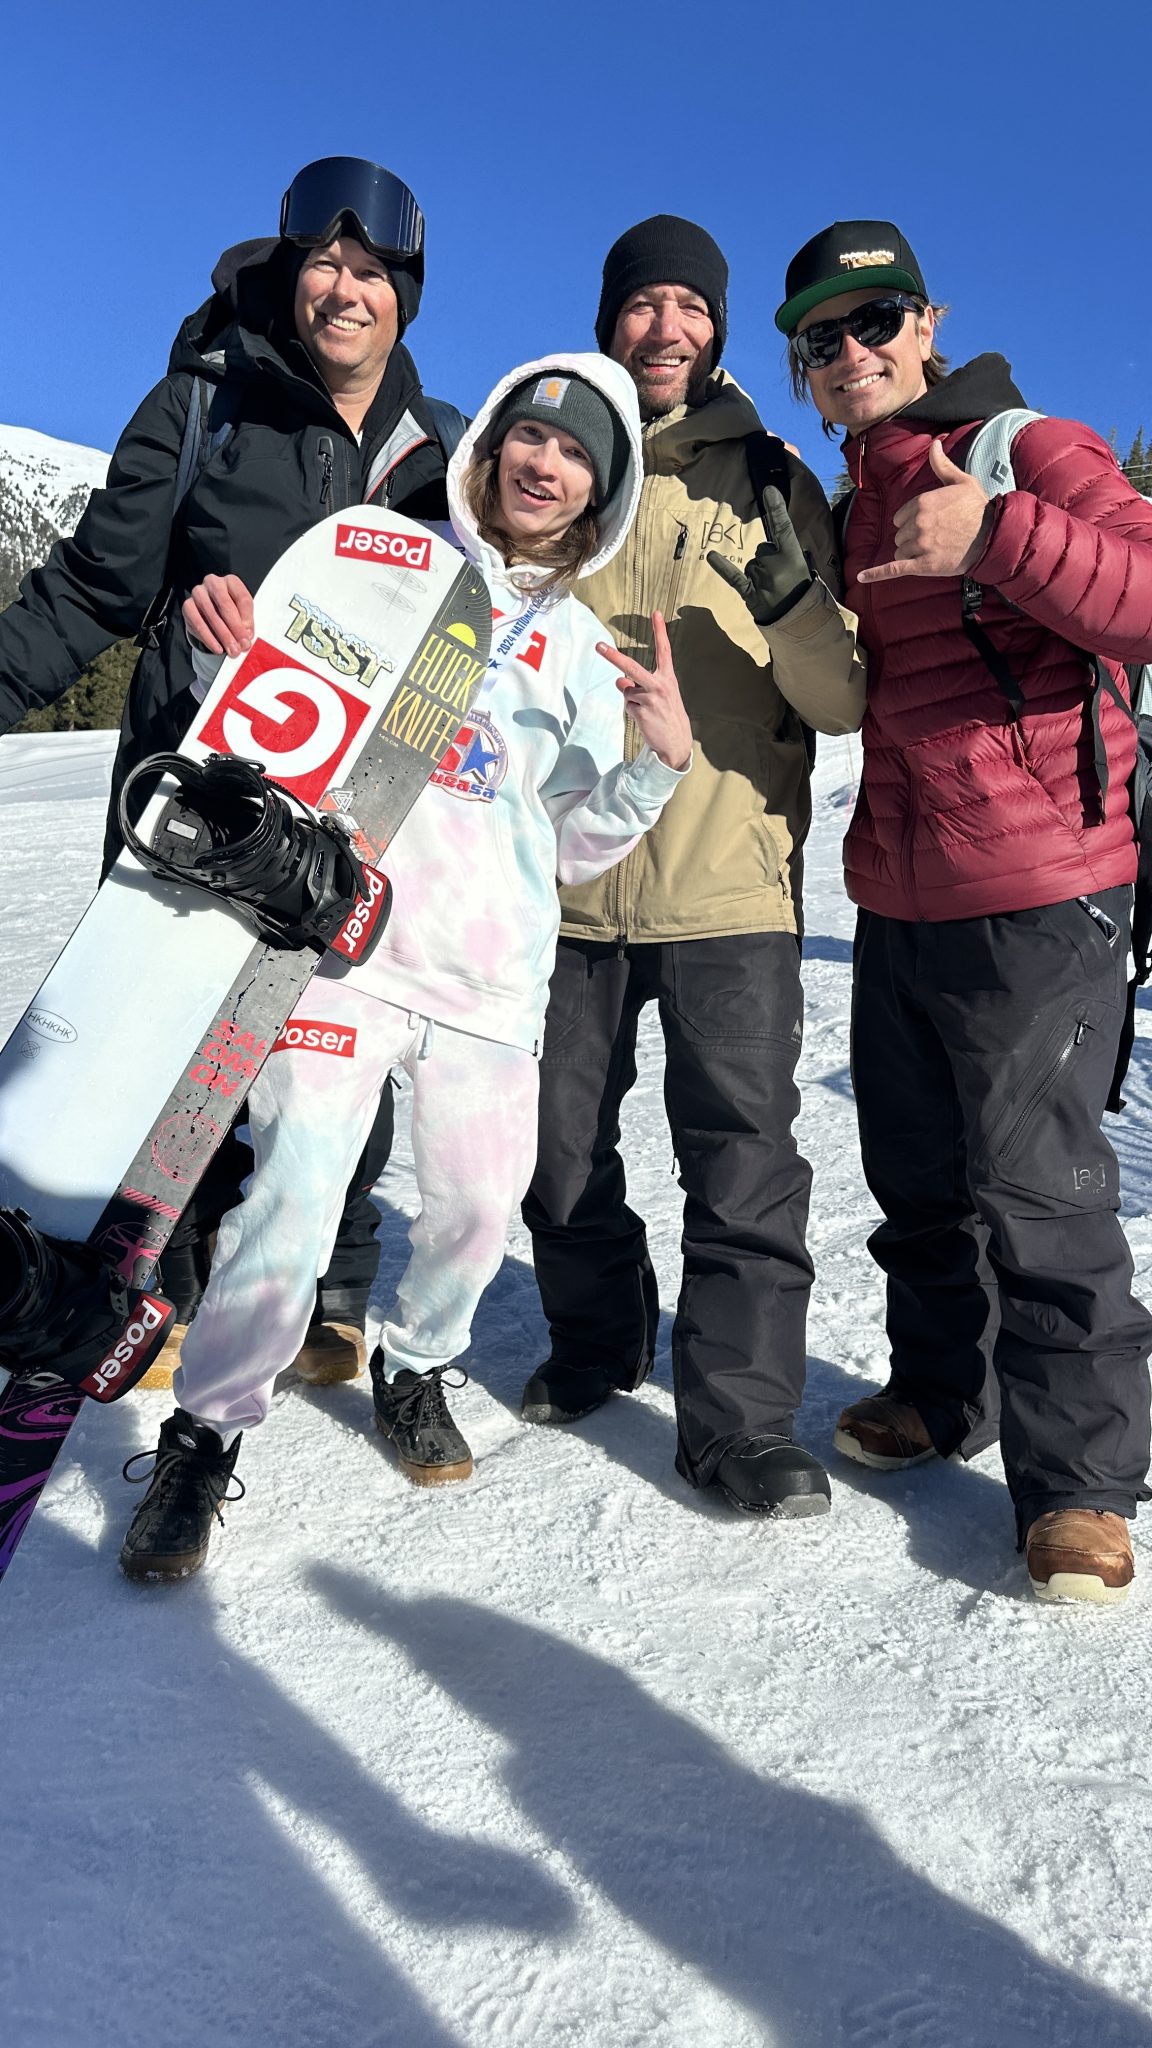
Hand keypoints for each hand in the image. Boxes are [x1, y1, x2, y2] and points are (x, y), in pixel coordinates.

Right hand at [182, 574, 254, 657]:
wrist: (209, 614)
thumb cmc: (229, 612)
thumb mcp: (241, 614)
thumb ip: (245, 623)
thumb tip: (246, 637)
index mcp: (231, 581)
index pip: (242, 598)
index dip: (247, 619)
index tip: (249, 635)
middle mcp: (213, 583)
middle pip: (225, 605)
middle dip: (235, 628)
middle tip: (241, 645)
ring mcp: (198, 592)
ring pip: (212, 615)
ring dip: (223, 636)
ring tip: (231, 650)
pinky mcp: (187, 605)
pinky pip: (198, 623)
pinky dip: (208, 638)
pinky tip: (217, 648)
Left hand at [597, 612, 692, 770]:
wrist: (676, 744)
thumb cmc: (668, 717)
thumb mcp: (660, 697)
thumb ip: (641, 684)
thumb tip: (620, 680)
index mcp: (668, 678)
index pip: (664, 651)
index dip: (660, 631)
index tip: (655, 614)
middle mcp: (660, 685)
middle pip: (632, 667)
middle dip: (613, 656)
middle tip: (598, 646)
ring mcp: (650, 698)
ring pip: (627, 691)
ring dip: (632, 701)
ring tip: (648, 711)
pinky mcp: (641, 712)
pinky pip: (627, 706)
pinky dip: (633, 712)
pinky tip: (646, 719)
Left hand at [708, 484, 811, 623]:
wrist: (800, 624)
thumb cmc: (803, 594)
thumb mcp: (804, 569)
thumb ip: (789, 554)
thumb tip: (774, 545)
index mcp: (792, 557)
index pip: (783, 528)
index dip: (776, 508)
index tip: (769, 490)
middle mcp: (774, 565)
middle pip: (762, 548)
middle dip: (769, 559)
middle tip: (781, 578)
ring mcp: (761, 579)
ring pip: (751, 564)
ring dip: (759, 572)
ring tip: (772, 589)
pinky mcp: (749, 593)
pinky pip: (733, 576)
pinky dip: (722, 567)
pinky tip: (712, 556)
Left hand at [856, 438, 994, 583]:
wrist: (993, 536)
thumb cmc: (977, 508)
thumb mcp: (961, 481)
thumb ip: (941, 465)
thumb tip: (934, 444)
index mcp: (922, 502)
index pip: (900, 517)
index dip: (912, 522)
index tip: (930, 524)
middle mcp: (918, 523)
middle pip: (900, 535)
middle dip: (912, 538)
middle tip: (936, 538)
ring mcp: (920, 545)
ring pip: (900, 552)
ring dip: (912, 554)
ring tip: (934, 550)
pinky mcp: (923, 565)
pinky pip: (893, 569)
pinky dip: (876, 574)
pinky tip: (861, 576)